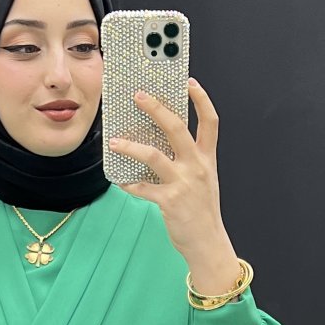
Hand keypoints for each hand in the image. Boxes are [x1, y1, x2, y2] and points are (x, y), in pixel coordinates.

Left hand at [109, 79, 231, 268]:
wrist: (208, 243)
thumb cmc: (202, 211)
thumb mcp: (204, 180)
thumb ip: (189, 160)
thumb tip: (160, 143)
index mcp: (206, 158)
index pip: (210, 121)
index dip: (201, 99)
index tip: (188, 82)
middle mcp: (196, 166)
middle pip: (177, 127)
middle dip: (156, 108)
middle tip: (138, 96)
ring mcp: (183, 183)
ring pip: (153, 155)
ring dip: (130, 146)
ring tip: (114, 142)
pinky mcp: (169, 201)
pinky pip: (142, 188)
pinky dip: (128, 184)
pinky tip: (120, 180)